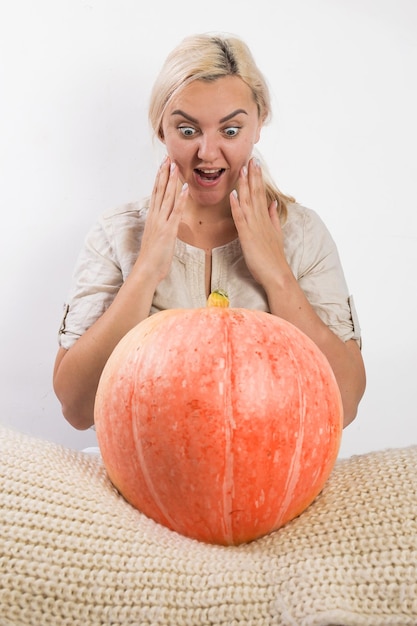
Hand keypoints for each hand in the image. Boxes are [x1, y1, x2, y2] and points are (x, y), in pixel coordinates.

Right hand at [135, 157, 188, 283]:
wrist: (146, 269)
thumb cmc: (152, 257)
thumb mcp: (156, 237)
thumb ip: (160, 226)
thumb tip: (165, 221)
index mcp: (152, 217)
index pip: (155, 193)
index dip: (159, 178)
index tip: (163, 165)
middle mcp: (155, 216)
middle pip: (159, 190)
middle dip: (164, 173)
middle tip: (168, 158)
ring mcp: (161, 222)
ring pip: (166, 197)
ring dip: (172, 181)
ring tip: (175, 166)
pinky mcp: (168, 230)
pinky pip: (176, 212)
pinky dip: (180, 199)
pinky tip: (184, 188)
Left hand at [230, 157, 290, 288]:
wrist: (277, 274)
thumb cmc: (273, 258)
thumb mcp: (275, 234)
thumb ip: (273, 217)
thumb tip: (272, 204)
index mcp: (265, 218)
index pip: (261, 194)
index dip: (257, 178)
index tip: (255, 164)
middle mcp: (261, 219)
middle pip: (256, 193)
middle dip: (252, 175)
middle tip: (250, 158)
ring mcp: (255, 227)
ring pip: (249, 202)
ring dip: (244, 185)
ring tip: (241, 169)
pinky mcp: (248, 236)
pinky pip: (241, 219)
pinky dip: (237, 206)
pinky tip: (233, 195)